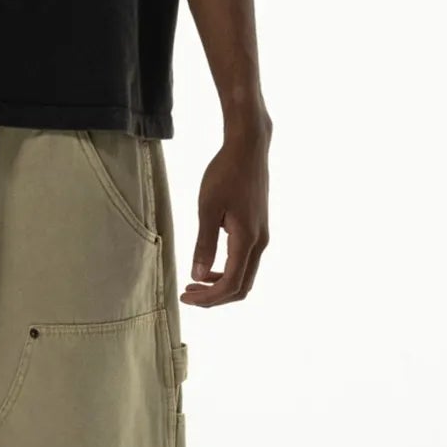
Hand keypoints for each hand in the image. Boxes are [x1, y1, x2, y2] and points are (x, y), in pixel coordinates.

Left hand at [182, 120, 270, 305]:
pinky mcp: (259, 230)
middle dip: (214, 297)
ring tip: (195, 283)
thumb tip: (198, 275)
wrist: (249, 149)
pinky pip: (246, 263)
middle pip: (241, 287)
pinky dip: (228, 272)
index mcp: (247, 240)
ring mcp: (262, 237)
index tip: (184, 297)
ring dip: (221, 286)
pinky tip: (209, 267)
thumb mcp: (208, 208)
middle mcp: (260, 243)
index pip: (230, 284)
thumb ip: (204, 243)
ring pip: (245, 276)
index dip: (208, 297)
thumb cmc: (225, 173)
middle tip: (187, 294)